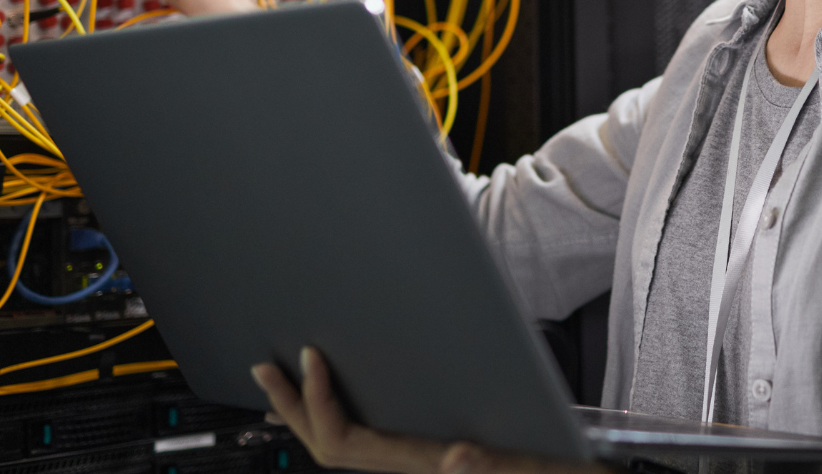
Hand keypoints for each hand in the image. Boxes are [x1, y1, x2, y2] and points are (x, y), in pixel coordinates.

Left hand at [252, 348, 597, 473]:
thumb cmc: (556, 469)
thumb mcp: (536, 466)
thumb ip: (496, 466)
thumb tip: (458, 459)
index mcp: (425, 464)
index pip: (347, 443)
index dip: (319, 403)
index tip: (311, 358)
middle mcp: (413, 467)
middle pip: (328, 449)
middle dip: (291, 407)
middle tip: (265, 366)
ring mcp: (416, 463)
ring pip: (342, 447)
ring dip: (306, 412)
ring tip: (282, 379)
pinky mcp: (426, 454)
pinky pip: (365, 440)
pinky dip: (338, 415)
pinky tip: (335, 397)